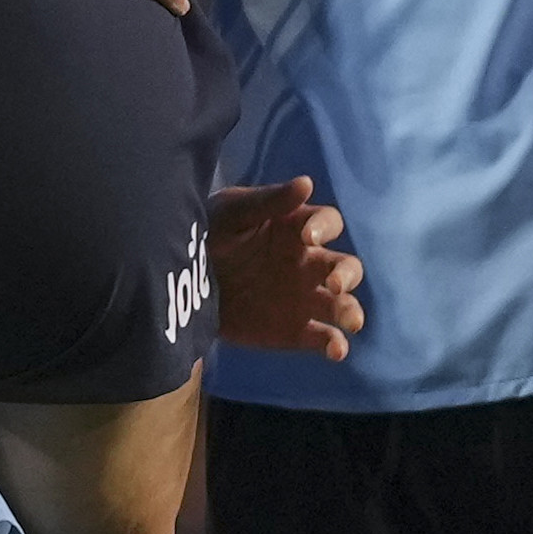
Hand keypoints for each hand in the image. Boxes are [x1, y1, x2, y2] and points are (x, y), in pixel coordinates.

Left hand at [208, 177, 362, 359]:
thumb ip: (268, 201)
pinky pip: (322, 337)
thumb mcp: (233, 212)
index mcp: (299, 228)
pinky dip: (334, 344)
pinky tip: (336, 351)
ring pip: (341, 304)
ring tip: (350, 321)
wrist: (182, 281)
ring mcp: (305, 298)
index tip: (307, 237)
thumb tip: (306, 183)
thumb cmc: (210, 232)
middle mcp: (310, 263)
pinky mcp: (295, 330)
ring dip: (350, 311)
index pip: (328, 223)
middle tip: (333, 282)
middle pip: (345, 267)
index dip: (324, 228)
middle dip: (346, 274)